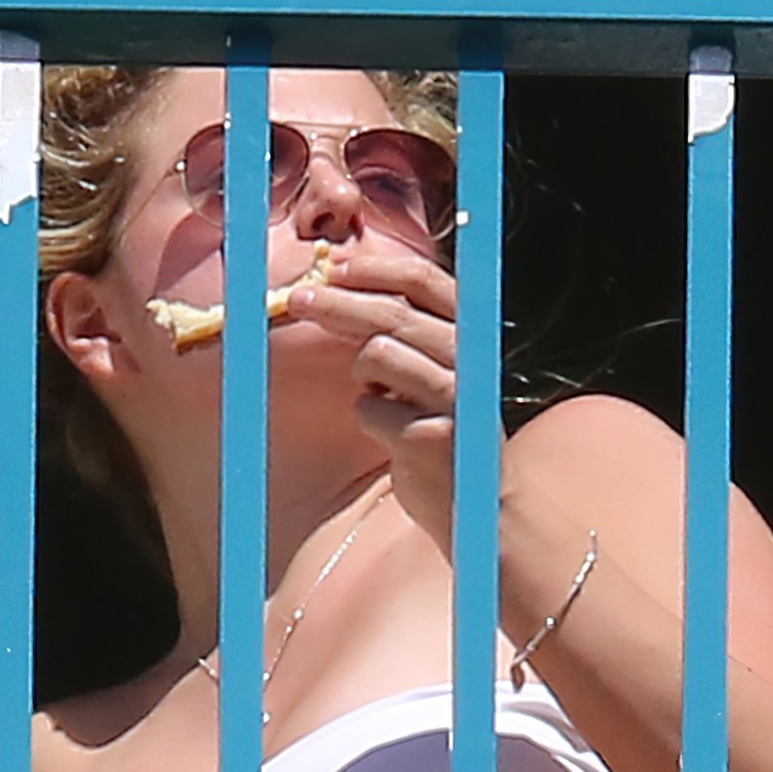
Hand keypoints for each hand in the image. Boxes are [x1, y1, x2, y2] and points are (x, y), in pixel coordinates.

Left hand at [287, 245, 456, 548]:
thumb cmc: (440, 425)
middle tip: (296, 300)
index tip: (333, 268)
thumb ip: (399, 329)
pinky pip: (368, 409)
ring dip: (362, 373)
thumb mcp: (431, 367)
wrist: (476, 503)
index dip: (376, 269)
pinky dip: (368, 418)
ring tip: (380, 393)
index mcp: (470, 335)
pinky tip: (391, 434)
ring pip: (376, 354)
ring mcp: (453, 399)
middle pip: (391, 314)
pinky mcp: (430, 438)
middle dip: (336, 302)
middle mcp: (468, 361)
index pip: (425, 281)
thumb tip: (335, 282)